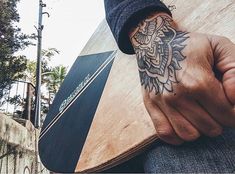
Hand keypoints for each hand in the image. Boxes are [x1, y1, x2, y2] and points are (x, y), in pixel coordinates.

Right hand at [129, 12, 234, 144]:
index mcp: (198, 82)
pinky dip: (178, 134)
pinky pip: (166, 133)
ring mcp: (162, 103)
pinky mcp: (150, 106)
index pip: (227, 115)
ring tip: (200, 114)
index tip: (228, 102)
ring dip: (200, 128)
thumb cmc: (189, 45)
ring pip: (189, 135)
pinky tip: (184, 122)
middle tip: (214, 105)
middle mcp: (177, 96)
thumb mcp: (219, 46)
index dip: (233, 112)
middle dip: (218, 120)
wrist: (155, 44)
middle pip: (211, 128)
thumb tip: (234, 99)